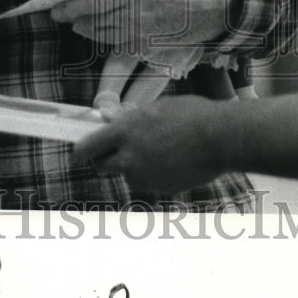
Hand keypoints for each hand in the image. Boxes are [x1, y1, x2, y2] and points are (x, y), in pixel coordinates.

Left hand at [51, 0, 232, 47]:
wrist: (216, 6)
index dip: (72, 1)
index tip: (58, 1)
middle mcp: (137, 6)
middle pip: (94, 13)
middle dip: (72, 14)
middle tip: (58, 13)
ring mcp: (143, 27)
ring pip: (103, 30)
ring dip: (85, 26)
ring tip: (74, 21)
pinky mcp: (149, 42)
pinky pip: (118, 42)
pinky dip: (102, 36)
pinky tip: (93, 31)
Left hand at [74, 95, 225, 193]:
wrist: (220, 138)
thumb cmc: (191, 115)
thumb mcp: (156, 108)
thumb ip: (128, 117)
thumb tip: (106, 117)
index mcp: (125, 130)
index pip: (88, 147)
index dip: (80, 151)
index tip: (77, 153)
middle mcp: (129, 156)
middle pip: (101, 166)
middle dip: (104, 161)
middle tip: (116, 153)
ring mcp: (144, 175)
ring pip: (127, 175)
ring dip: (133, 168)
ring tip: (158, 153)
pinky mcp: (159, 189)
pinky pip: (147, 184)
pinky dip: (152, 176)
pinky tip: (170, 162)